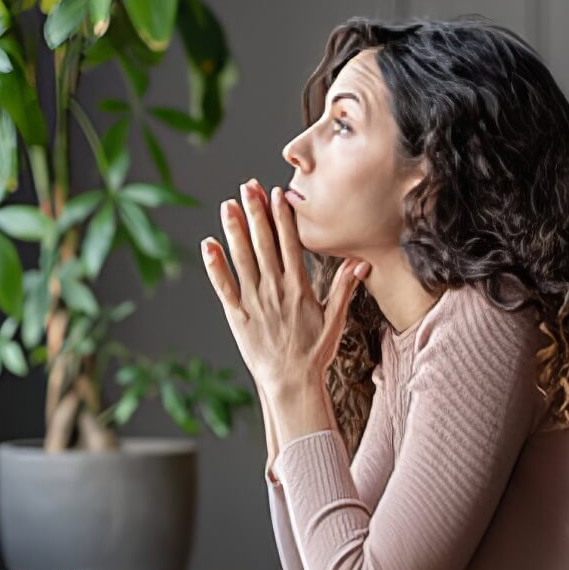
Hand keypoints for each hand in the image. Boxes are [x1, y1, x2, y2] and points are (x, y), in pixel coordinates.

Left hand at [201, 179, 369, 401]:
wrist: (292, 383)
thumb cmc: (314, 354)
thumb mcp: (336, 321)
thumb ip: (345, 288)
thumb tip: (360, 262)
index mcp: (299, 288)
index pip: (290, 244)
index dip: (283, 217)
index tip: (278, 194)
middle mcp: (275, 290)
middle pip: (263, 244)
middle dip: (255, 212)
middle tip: (248, 186)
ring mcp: (254, 302)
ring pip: (242, 259)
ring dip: (234, 230)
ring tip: (228, 205)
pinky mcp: (237, 316)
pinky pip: (224, 286)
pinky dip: (214, 265)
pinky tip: (208, 244)